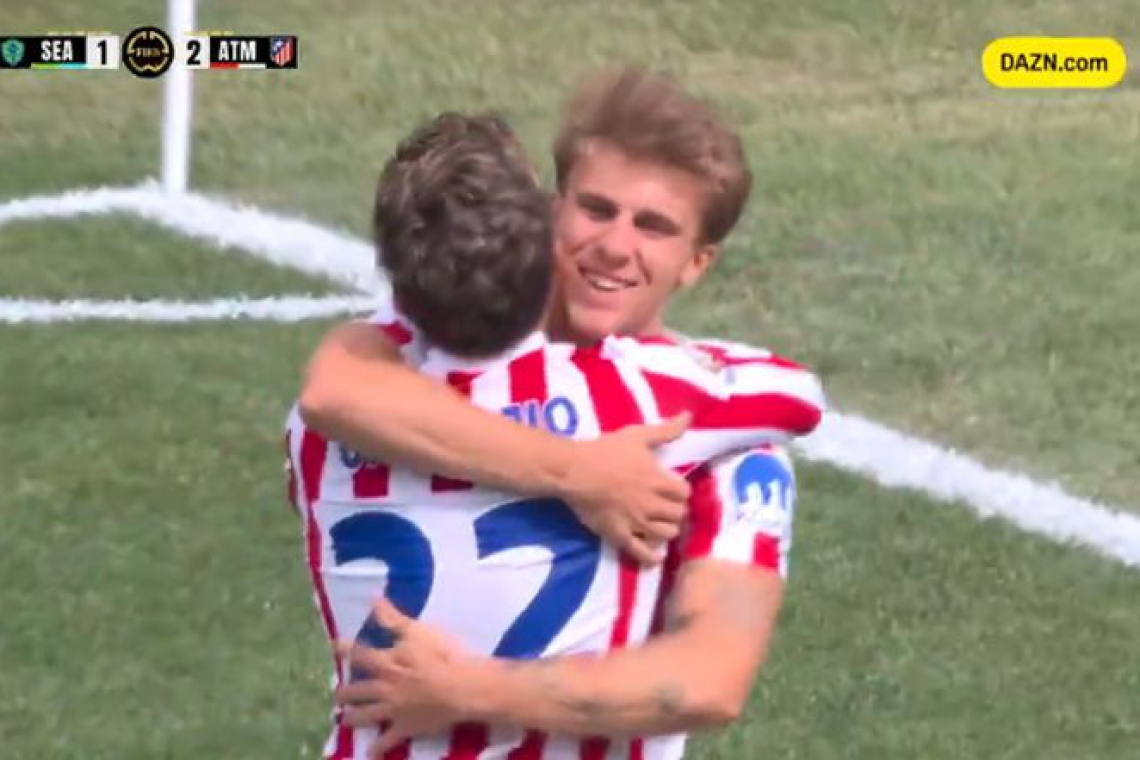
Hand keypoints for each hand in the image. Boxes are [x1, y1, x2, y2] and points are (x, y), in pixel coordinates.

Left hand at [334, 598, 479, 756]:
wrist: (460, 689)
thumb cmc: (442, 656)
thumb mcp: (418, 631)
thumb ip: (393, 619)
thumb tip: (373, 601)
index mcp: (387, 663)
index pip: (360, 654)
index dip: (345, 648)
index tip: (333, 645)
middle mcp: (384, 687)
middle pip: (357, 690)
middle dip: (344, 693)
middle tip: (337, 694)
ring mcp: (392, 710)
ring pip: (366, 715)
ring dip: (353, 718)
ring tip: (344, 719)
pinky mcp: (405, 728)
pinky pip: (387, 741)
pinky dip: (378, 748)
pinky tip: (370, 754)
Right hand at [560, 412, 692, 564]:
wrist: (574, 471)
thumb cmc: (606, 451)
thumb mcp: (637, 435)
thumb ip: (666, 430)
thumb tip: (689, 416)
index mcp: (659, 480)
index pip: (685, 493)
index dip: (681, 491)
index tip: (673, 489)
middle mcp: (652, 504)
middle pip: (679, 514)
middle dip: (675, 510)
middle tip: (666, 507)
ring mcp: (637, 523)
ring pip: (667, 534)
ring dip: (667, 529)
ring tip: (659, 524)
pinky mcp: (620, 535)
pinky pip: (642, 553)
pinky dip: (652, 556)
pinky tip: (656, 554)